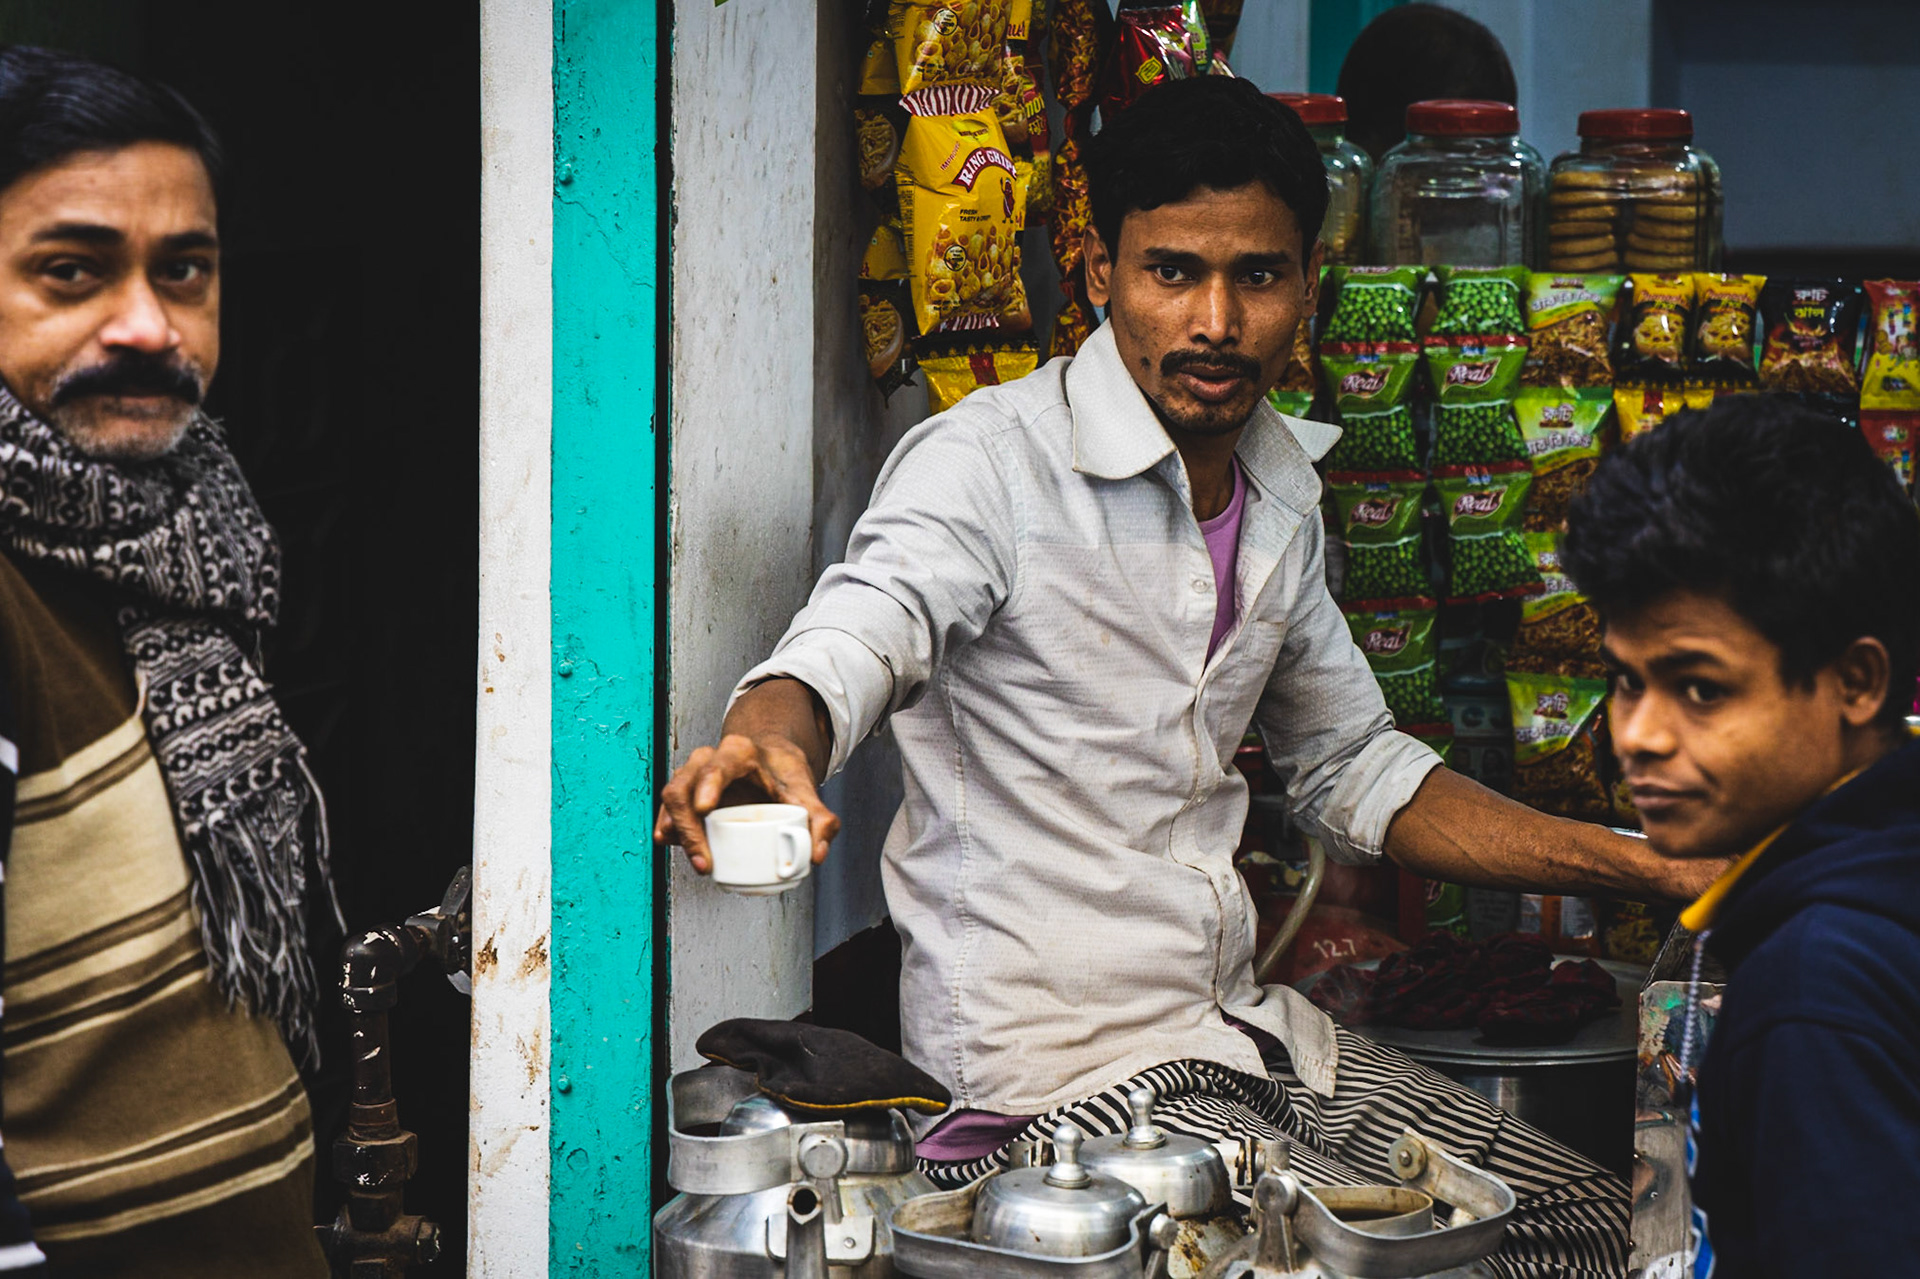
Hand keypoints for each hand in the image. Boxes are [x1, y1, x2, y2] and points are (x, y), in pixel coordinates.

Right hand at [653, 733, 840, 873]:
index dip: (707, 786)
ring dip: (677, 833)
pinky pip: (668, 812)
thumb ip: (820, 819)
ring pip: (671, 799)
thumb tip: (816, 856)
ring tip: (698, 862)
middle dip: (688, 827)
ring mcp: (691, 776)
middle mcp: (706, 760)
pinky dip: (670, 832)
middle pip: (683, 788)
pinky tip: (677, 848)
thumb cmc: (782, 774)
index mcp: (737, 752)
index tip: (705, 809)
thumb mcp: (805, 791)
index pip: (716, 766)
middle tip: (705, 861)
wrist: (769, 762)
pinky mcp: (684, 796)